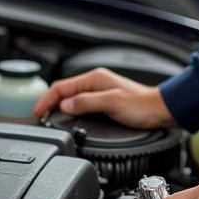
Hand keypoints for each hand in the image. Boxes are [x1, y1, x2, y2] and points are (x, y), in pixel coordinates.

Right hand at [32, 67, 175, 128]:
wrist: (161, 111)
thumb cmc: (142, 106)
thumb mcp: (112, 103)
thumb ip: (87, 103)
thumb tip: (65, 106)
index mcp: (95, 78)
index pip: (61, 87)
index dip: (46, 100)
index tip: (37, 113)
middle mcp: (95, 83)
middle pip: (63, 92)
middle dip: (49, 104)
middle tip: (39, 119)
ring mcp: (99, 92)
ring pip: (71, 99)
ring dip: (58, 108)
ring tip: (49, 120)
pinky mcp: (103, 102)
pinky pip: (80, 105)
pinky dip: (70, 112)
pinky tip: (68, 119)